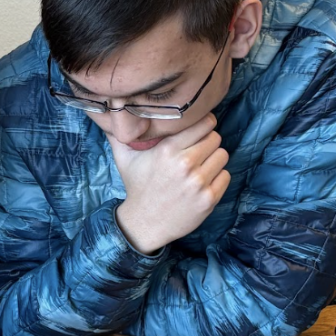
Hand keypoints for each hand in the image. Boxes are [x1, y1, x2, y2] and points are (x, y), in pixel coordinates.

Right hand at [111, 114, 230, 254]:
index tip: (199, 130)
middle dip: (208, 142)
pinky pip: (226, 175)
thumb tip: (109, 112)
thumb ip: (119, 134)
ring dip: (214, 159)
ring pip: (222, 155)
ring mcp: (199, 183)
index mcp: (167, 150)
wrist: (144, 223)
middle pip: (216, 138)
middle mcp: (185, 164)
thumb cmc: (137, 187)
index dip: (203, 124)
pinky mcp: (209, 198)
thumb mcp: (124, 158)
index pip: (204, 124)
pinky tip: (204, 182)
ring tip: (201, 166)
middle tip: (198, 151)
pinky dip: (218, 177)